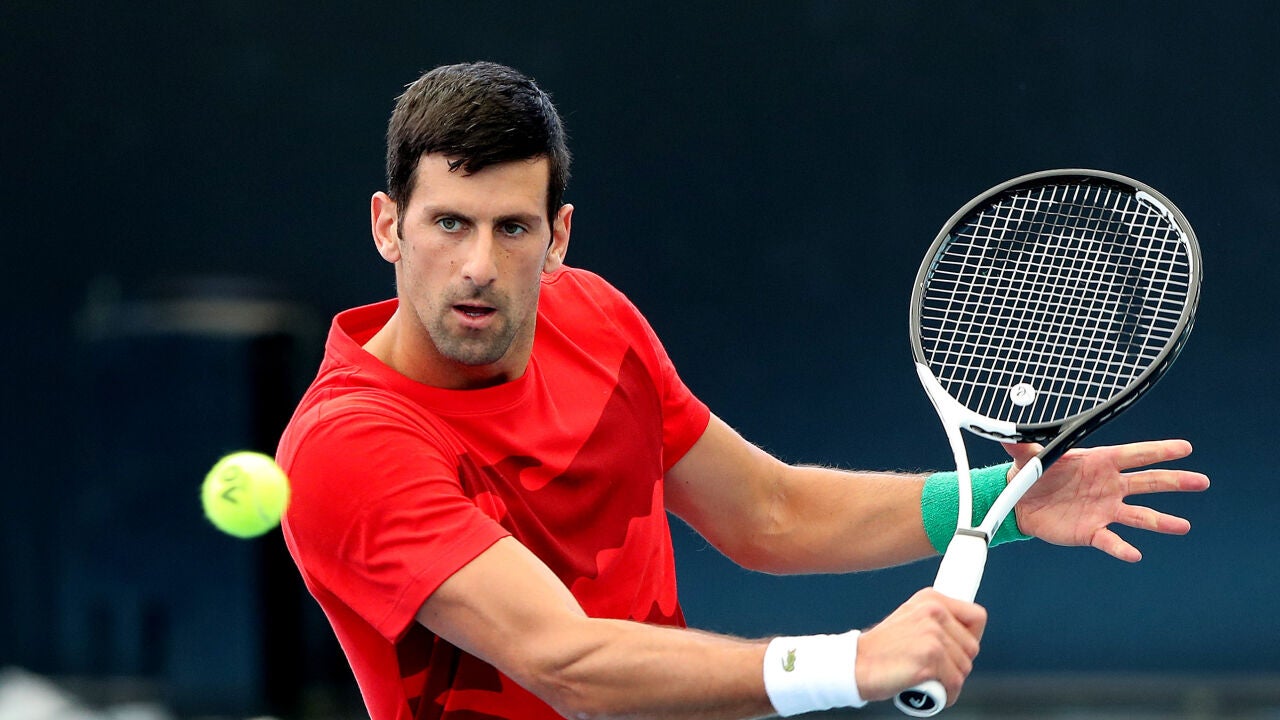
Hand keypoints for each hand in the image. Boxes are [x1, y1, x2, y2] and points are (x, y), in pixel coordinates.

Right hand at [854, 589, 986, 705]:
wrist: (855, 664)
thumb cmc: (883, 649)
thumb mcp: (910, 620)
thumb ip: (936, 621)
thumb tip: (967, 634)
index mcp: (931, 598)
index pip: (977, 616)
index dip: (969, 638)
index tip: (955, 650)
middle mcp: (933, 611)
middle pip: (972, 647)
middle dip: (957, 664)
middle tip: (934, 668)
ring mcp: (932, 633)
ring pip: (964, 668)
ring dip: (949, 680)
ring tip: (927, 678)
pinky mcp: (930, 657)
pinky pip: (954, 684)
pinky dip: (945, 695)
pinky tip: (927, 692)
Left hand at [1008, 439, 1209, 561]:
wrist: (1019, 503)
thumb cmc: (1031, 474)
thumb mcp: (1027, 457)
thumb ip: (1021, 446)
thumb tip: (1005, 430)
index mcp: (1099, 463)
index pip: (1135, 454)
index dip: (1159, 450)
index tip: (1186, 448)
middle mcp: (1108, 486)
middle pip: (1148, 482)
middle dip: (1175, 481)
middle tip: (1202, 481)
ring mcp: (1104, 509)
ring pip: (1139, 515)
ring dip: (1161, 521)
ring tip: (1183, 526)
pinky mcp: (1092, 531)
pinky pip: (1111, 541)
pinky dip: (1122, 547)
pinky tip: (1134, 554)